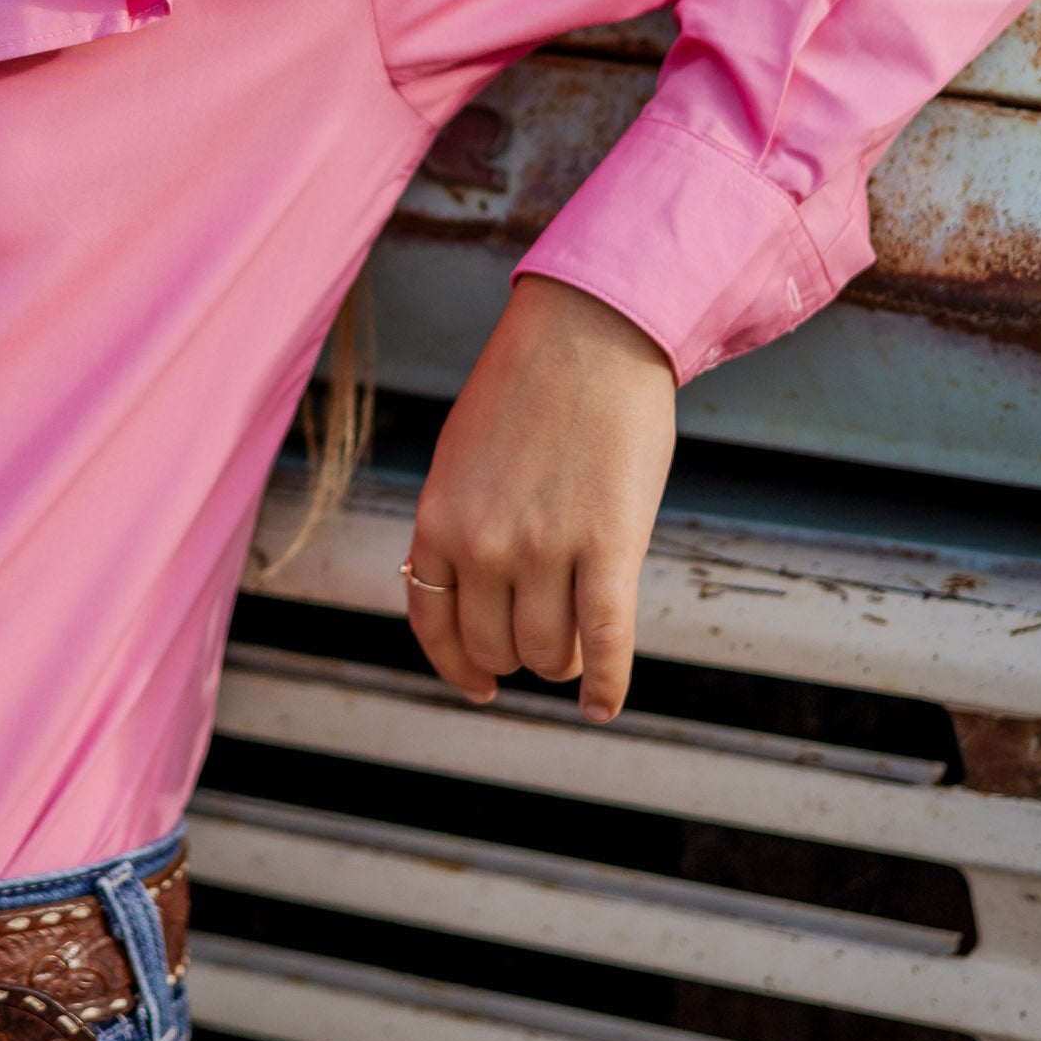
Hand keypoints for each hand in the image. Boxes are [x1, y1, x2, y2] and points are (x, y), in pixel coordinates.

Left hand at [403, 272, 675, 723]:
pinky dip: (606, 686)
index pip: (433, 624)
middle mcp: (481, 543)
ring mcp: (543, 548)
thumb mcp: (464, 458)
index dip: (457, 665)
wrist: (588, 333)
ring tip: (581, 642)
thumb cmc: (529, 390)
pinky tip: (603, 708)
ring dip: (565, 660)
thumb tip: (472, 600)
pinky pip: (606, 643)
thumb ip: (460, 525)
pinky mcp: (608, 547)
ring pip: (547, 653)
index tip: (480, 684)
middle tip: (548, 638)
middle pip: (495, 647)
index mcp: (437, 518)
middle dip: (520, 654)